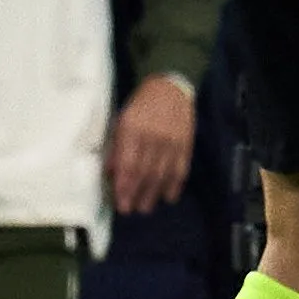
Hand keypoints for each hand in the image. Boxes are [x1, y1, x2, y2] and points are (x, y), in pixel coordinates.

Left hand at [108, 75, 194, 213]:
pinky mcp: (186, 143)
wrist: (169, 88)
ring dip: (155, 193)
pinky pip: (181, 167)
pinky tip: (170, 196)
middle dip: (138, 194)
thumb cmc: (140, 106)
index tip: (121, 203)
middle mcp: (153, 137)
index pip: (129, 165)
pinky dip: (175, 184)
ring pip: (163, 173)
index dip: (125, 187)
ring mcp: (172, 141)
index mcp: (133, 130)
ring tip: (147, 208)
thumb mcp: (121, 122)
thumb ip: (117, 148)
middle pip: (146, 172)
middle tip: (133, 210)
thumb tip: (112, 173)